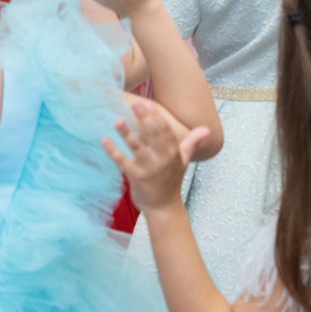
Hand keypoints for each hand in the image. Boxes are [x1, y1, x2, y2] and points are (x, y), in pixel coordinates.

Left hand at [104, 95, 206, 213]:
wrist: (163, 208)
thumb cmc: (171, 181)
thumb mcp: (183, 160)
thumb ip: (192, 142)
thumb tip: (206, 129)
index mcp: (173, 153)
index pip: (165, 131)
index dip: (156, 116)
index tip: (147, 103)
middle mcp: (162, 160)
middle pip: (153, 135)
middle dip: (144, 119)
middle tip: (135, 103)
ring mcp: (149, 169)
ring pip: (137, 147)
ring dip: (127, 133)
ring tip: (117, 120)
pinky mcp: (136, 178)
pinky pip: (123, 162)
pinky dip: (113, 152)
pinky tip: (104, 141)